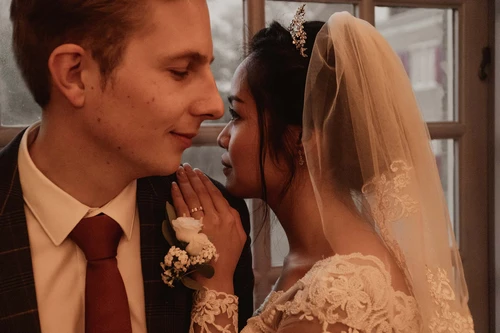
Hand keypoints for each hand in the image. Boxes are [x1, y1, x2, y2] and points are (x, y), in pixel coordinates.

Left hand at [171, 163, 246, 292]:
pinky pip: (182, 209)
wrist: (217, 277)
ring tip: (179, 172)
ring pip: (192, 198)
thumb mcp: (240, 236)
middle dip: (193, 177)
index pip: (216, 194)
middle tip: (186, 166)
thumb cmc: (228, 258)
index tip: (199, 172)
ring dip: (185, 182)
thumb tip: (226, 205)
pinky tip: (174, 187)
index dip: (206, 182)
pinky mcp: (190, 231)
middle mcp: (217, 218)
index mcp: (229, 217)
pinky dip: (177, 196)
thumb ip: (236, 218)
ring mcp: (203, 224)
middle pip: (203, 193)